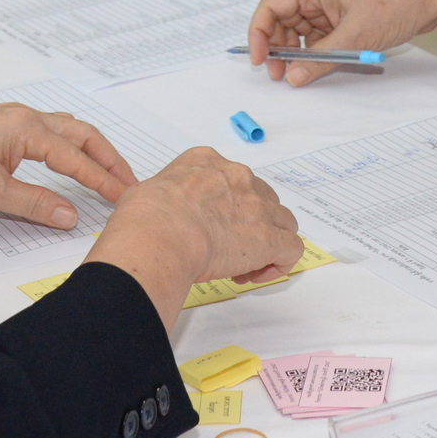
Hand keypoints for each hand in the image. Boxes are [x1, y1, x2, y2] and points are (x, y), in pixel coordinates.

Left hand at [0, 105, 136, 225]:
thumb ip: (35, 203)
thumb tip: (70, 215)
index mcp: (28, 129)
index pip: (77, 158)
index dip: (103, 180)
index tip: (125, 196)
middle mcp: (28, 117)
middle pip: (82, 134)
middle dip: (109, 158)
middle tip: (129, 181)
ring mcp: (16, 118)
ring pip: (68, 129)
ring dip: (91, 149)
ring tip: (108, 172)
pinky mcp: (6, 125)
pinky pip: (51, 131)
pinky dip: (71, 145)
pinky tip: (70, 159)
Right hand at [86, 147, 302, 330]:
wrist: (160, 235)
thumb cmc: (145, 216)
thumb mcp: (146, 192)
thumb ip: (161, 197)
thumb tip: (155, 209)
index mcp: (206, 162)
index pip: (229, 179)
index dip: (225, 207)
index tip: (210, 228)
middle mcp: (237, 177)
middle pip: (260, 198)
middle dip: (250, 224)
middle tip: (226, 249)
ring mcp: (257, 205)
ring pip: (281, 221)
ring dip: (267, 243)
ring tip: (242, 266)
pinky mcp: (269, 236)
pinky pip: (291, 248)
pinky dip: (279, 262)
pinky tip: (255, 275)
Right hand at [247, 0, 436, 86]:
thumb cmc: (395, 3)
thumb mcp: (355, 36)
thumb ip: (321, 58)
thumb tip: (293, 78)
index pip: (271, 6)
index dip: (259, 33)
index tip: (259, 59)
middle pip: (281, 21)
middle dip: (276, 48)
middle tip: (279, 76)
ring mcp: (329, 7)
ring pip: (298, 32)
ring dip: (295, 54)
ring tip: (296, 76)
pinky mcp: (342, 20)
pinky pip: (317, 38)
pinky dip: (313, 54)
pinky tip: (315, 68)